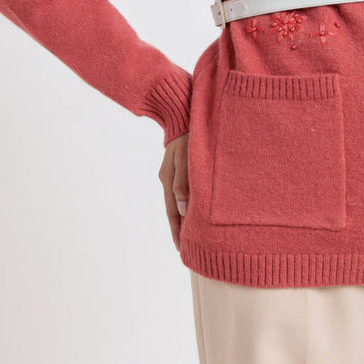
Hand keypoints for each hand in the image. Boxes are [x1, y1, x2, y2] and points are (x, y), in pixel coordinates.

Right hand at [158, 131, 188, 251]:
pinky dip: (189, 204)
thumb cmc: (188, 135)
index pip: (172, 212)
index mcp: (168, 179)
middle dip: (180, 229)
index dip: (177, 231)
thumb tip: (183, 209)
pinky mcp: (182, 168)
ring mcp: (174, 174)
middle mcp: (169, 179)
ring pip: (180, 201)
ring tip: (192, 235)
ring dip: (185, 217)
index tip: (181, 249)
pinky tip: (195, 209)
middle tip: (187, 249)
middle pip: (174, 210)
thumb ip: (184, 183)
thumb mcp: (185, 158)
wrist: (183, 115)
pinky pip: (185, 191)